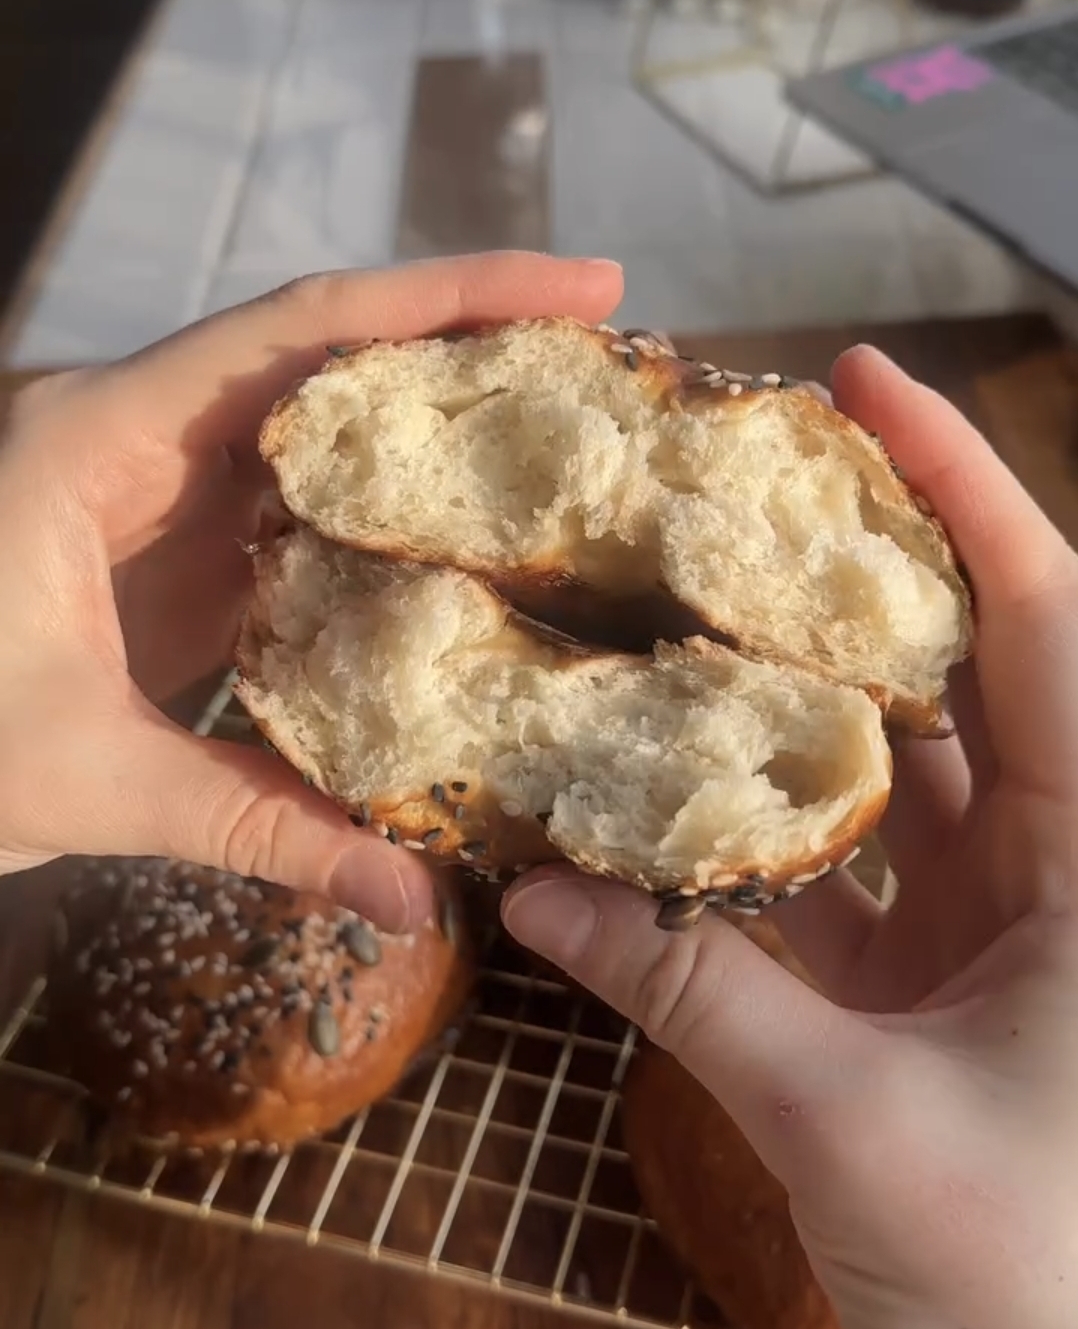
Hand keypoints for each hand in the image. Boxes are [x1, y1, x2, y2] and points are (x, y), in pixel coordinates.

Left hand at [0, 253, 622, 931]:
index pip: (300, 330)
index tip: (579, 282)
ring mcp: (159, 492)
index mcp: (103, 438)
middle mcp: (141, 436)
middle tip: (604, 360)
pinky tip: (464, 545)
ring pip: (320, 431)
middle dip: (469, 347)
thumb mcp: (86, 780)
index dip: (446, 294)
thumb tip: (415, 902)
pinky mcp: (173, 550)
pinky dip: (384, 519)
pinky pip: (298, 511)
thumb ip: (254, 828)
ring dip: (431, 430)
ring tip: (562, 440)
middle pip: (330, 360)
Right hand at [503, 346, 1077, 1328]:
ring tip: (684, 602)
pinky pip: (841, 865)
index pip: (1041, 620)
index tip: (864, 380)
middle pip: (954, 667)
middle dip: (851, 570)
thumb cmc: (1025, 1281)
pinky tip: (674, 781)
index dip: (961, 486)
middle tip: (735, 483)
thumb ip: (688, 994)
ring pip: (886, 762)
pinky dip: (759, 827)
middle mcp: (1056, 858)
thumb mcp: (851, 1122)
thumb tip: (528, 890)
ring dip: (787, 695)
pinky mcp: (932, 973)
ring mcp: (990, 916)